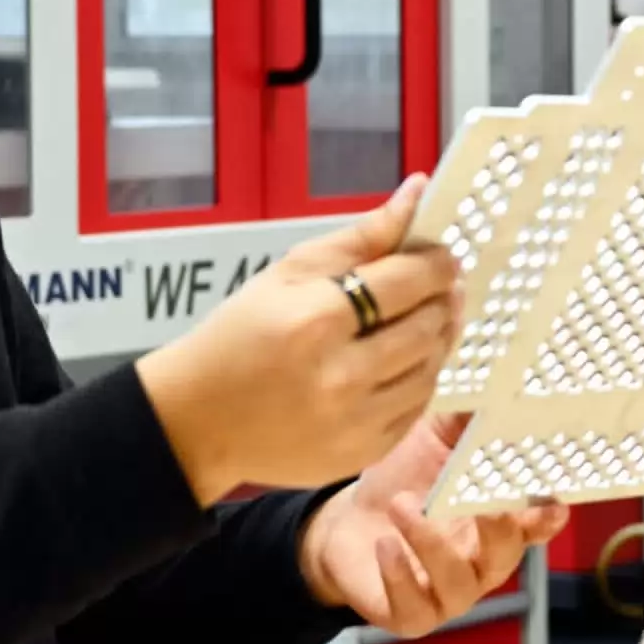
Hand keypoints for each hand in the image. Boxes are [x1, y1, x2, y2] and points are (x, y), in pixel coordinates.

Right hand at [136, 176, 461, 500]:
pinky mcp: (362, 453)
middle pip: (427, 327)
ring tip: (424, 320)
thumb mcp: (288, 272)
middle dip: (441, 300)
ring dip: (437, 340)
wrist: (200, 419)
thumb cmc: (241, 334)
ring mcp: (355, 422)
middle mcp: (341, 375)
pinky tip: (405, 361)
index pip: (408, 282)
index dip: (437, 264)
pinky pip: (416, 409)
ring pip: (430, 370)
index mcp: (317, 319)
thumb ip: (360, 236)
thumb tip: (418, 190)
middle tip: (439, 287)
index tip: (443, 257)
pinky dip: (419, 380)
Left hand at [298, 413, 567, 633]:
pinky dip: (401, 576)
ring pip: (459, 581)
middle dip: (497, 529)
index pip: (536, 522)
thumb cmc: (399, 480)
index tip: (551, 501)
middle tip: (482, 503)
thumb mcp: (431, 439)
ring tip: (402, 506)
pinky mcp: (412, 615)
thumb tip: (490, 375)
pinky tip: (385, 548)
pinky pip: (416, 607)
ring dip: (432, 542)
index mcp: (497, 520)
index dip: (548, 515)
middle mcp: (481, 561)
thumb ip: (464, 416)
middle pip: (506, 554)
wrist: (342, 525)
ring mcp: (449, 592)